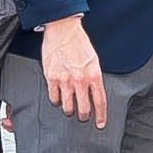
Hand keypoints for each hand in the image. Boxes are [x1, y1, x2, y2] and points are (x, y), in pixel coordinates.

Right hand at [40, 14, 109, 128]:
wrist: (63, 29)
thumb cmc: (79, 42)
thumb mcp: (94, 60)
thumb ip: (94, 76)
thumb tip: (94, 91)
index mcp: (94, 75)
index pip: (100, 102)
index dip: (101, 116)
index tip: (100, 123)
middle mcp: (80, 80)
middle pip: (83, 109)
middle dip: (83, 116)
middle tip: (82, 117)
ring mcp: (65, 80)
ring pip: (67, 107)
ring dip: (69, 109)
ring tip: (69, 107)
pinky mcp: (51, 77)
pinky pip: (53, 98)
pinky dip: (56, 100)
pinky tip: (58, 97)